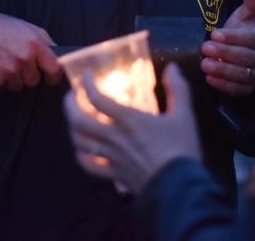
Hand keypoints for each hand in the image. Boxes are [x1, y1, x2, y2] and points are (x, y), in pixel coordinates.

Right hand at [0, 4, 62, 90]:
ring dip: (11, 79)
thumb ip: (44, 42)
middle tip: (14, 61)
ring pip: (18, 87)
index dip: (53, 75)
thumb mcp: (25, 26)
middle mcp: (24, 58)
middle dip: (27, 75)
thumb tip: (59, 57)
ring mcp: (9, 70)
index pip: (55, 70)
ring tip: (1, 62)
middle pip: (34, 81)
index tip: (49, 76)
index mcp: (35, 44)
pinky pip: (2, 89)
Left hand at [64, 64, 200, 194]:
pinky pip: (89, 166)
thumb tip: (172, 68)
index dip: (87, 85)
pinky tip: (82, 150)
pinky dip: (81, 156)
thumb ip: (177, 89)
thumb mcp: (184, 115)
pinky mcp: (113, 174)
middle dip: (70, 105)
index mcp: (129, 119)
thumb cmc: (180, 148)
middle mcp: (114, 137)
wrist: (179, 187)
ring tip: (74, 119)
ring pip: (80, 142)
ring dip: (73, 128)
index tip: (85, 76)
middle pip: (79, 120)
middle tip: (71, 95)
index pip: (97, 98)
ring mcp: (111, 157)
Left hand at [200, 0, 254, 97]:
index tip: (214, 33)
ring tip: (205, 64)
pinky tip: (209, 79)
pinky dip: (223, 85)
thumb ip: (250, 5)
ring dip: (222, 70)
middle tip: (205, 48)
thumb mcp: (244, 18)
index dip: (232, 37)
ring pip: (241, 75)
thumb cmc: (240, 34)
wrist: (241, 55)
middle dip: (224, 53)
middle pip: (244, 58)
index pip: (250, 40)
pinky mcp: (248, 90)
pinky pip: (237, 90)